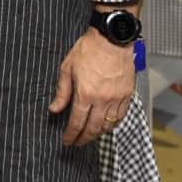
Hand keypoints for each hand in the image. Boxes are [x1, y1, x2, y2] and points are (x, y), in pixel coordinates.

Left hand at [47, 28, 134, 145]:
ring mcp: (117, 98)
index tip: (66, 141)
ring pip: (108, 125)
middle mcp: (102, 99)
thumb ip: (62, 92)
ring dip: (98, 133)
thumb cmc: (88, 49)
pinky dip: (113, 123)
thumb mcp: (67, 68)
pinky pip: (121, 116)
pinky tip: (106, 123)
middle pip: (93, 128)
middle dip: (83, 138)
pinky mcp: (127, 95)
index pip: (77, 122)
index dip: (70, 135)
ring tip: (90, 134)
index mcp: (85, 93)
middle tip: (77, 142)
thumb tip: (54, 109)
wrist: (111, 38)